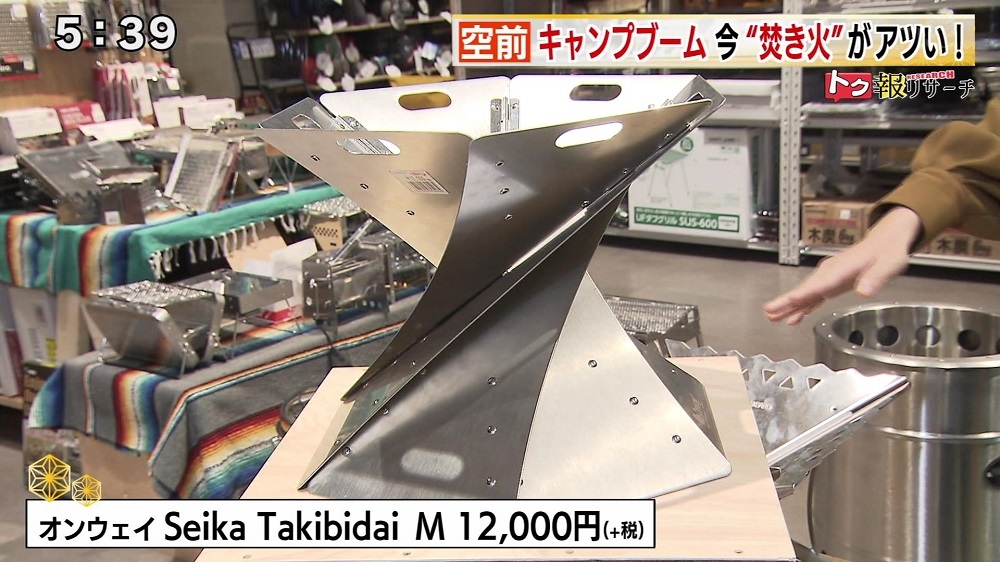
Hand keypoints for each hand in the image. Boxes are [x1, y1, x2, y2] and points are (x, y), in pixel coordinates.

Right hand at [763, 206, 921, 324]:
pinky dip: (801, 306)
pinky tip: (793, 317)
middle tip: (769, 311)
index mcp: (842, 268)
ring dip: (789, 305)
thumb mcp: (889, 263)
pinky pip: (812, 297)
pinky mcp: (830, 283)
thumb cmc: (888, 251)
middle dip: (787, 300)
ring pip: (805, 294)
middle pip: (805, 289)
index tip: (790, 301)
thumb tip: (864, 290)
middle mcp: (830, 272)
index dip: (805, 293)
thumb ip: (876, 277)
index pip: (820, 284)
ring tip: (772, 317)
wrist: (886, 241)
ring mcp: (828, 277)